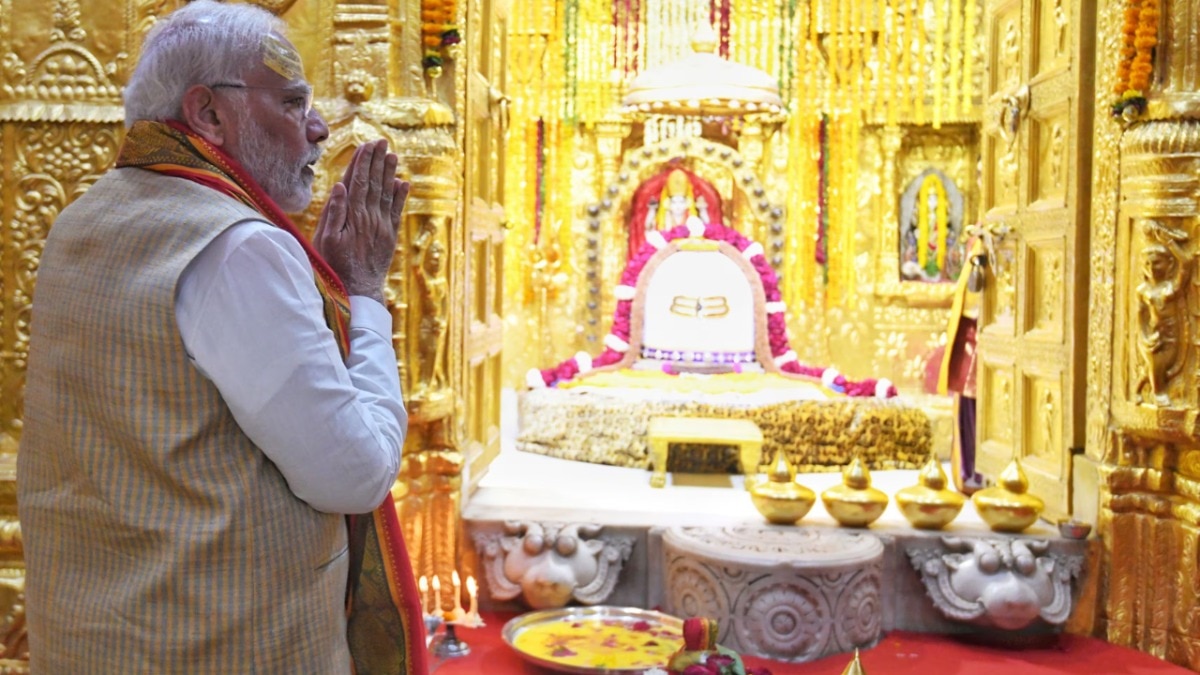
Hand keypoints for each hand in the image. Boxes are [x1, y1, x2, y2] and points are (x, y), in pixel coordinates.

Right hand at [314, 139, 408, 302]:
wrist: (359, 289)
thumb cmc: (335, 265)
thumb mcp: (326, 240)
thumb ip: (334, 212)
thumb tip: (340, 186)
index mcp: (353, 216)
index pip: (358, 182)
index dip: (363, 162)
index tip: (367, 145)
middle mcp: (371, 218)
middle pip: (374, 183)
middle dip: (378, 161)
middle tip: (382, 142)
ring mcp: (383, 226)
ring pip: (387, 194)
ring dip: (390, 173)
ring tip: (393, 155)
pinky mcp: (390, 235)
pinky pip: (396, 211)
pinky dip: (400, 196)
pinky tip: (403, 182)